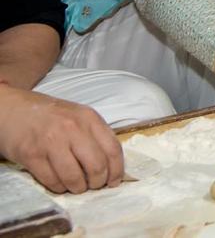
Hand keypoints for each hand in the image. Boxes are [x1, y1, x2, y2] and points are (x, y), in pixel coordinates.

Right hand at [0, 87, 123, 193]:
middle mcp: (72, 128)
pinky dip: (59, 188)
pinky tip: (60, 183)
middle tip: (93, 185)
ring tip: (76, 186)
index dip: (116, 170)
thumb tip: (111, 165)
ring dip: (78, 188)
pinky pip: (52, 181)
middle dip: (98, 182)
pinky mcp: (31, 155)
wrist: (13, 110)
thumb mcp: (78, 116)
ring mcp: (51, 142)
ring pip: (74, 177)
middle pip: (96, 165)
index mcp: (89, 118)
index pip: (113, 149)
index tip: (114, 182)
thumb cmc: (50, 116)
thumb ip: (95, 135)